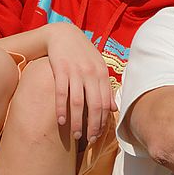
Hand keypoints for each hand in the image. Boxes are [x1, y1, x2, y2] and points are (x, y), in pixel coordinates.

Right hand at [45, 23, 116, 142]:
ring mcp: (76, 71)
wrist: (63, 33)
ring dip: (77, 121)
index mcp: (102, 74)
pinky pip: (62, 93)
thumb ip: (105, 87)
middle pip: (94, 105)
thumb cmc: (82, 53)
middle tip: (89, 140)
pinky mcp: (60, 69)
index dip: (103, 121)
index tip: (99, 134)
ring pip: (78, 102)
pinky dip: (61, 109)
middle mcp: (91, 74)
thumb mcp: (98, 67)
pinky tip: (61, 121)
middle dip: (93, 125)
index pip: (105, 103)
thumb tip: (113, 108)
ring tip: (76, 135)